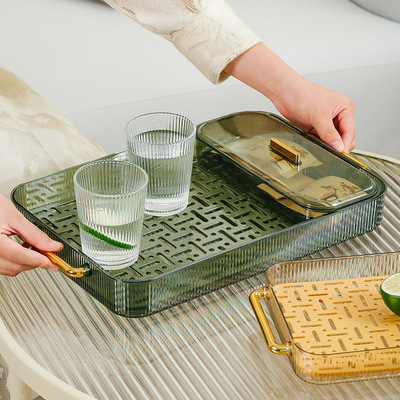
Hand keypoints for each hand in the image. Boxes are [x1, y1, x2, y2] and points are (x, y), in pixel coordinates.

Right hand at [0, 194, 61, 275]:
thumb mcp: (15, 218)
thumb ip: (35, 234)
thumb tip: (53, 246)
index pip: (21, 257)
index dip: (41, 260)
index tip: (54, 262)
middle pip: (16, 267)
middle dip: (35, 262)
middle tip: (48, 253)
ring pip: (9, 270)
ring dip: (25, 263)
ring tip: (34, 249)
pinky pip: (2, 267)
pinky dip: (15, 262)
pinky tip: (22, 250)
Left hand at [224, 43, 355, 152]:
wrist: (285, 93)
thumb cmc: (303, 95)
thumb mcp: (318, 115)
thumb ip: (329, 133)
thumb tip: (338, 147)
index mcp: (345, 108)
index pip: (350, 131)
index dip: (345, 144)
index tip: (339, 154)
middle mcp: (338, 115)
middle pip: (344, 138)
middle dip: (337, 146)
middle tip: (328, 152)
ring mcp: (327, 122)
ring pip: (332, 141)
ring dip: (327, 145)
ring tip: (318, 144)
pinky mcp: (316, 127)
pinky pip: (321, 141)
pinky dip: (319, 144)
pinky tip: (313, 143)